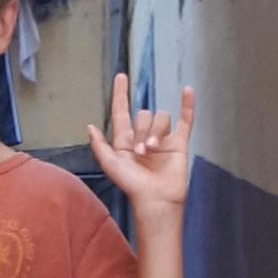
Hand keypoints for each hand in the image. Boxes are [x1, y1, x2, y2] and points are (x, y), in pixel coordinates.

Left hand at [87, 76, 194, 216]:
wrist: (155, 200)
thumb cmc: (132, 186)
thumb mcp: (110, 165)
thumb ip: (99, 145)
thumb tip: (90, 126)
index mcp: (126, 141)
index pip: (122, 112)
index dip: (120, 94)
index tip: (121, 77)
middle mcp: (144, 138)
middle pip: (144, 115)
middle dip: (142, 129)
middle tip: (141, 151)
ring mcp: (163, 139)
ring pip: (161, 117)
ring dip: (156, 131)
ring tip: (153, 150)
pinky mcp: (179, 143)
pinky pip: (185, 119)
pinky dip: (187, 105)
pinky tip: (187, 91)